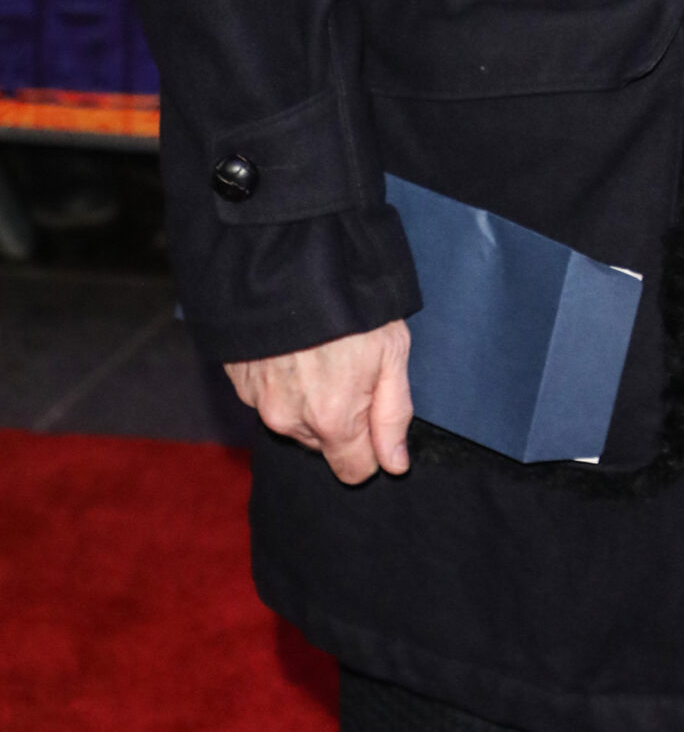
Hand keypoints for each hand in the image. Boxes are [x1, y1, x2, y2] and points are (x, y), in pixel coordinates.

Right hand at [227, 320, 412, 484]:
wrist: (289, 261)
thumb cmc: (351, 303)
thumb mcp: (392, 352)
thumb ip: (393, 415)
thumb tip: (394, 464)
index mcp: (332, 420)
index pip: (354, 470)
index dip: (371, 448)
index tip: (374, 413)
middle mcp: (290, 421)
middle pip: (324, 444)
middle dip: (340, 418)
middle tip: (350, 368)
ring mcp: (259, 401)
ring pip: (294, 421)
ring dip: (309, 399)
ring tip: (321, 353)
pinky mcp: (240, 381)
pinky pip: (269, 397)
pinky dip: (283, 381)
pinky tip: (294, 349)